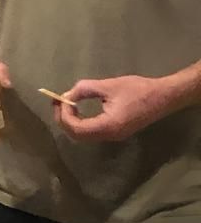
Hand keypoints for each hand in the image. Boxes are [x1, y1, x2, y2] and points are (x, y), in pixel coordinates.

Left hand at [55, 75, 173, 142]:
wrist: (164, 97)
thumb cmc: (138, 90)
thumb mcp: (108, 86)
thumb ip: (85, 90)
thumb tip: (67, 95)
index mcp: (108, 126)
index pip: (77, 128)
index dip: (64, 115)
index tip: (60, 100)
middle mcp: (110, 135)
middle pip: (77, 135)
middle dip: (63, 119)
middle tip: (57, 103)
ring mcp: (114, 136)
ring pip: (84, 136)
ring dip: (71, 122)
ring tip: (65, 105)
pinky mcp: (117, 132)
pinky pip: (92, 133)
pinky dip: (81, 123)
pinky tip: (78, 110)